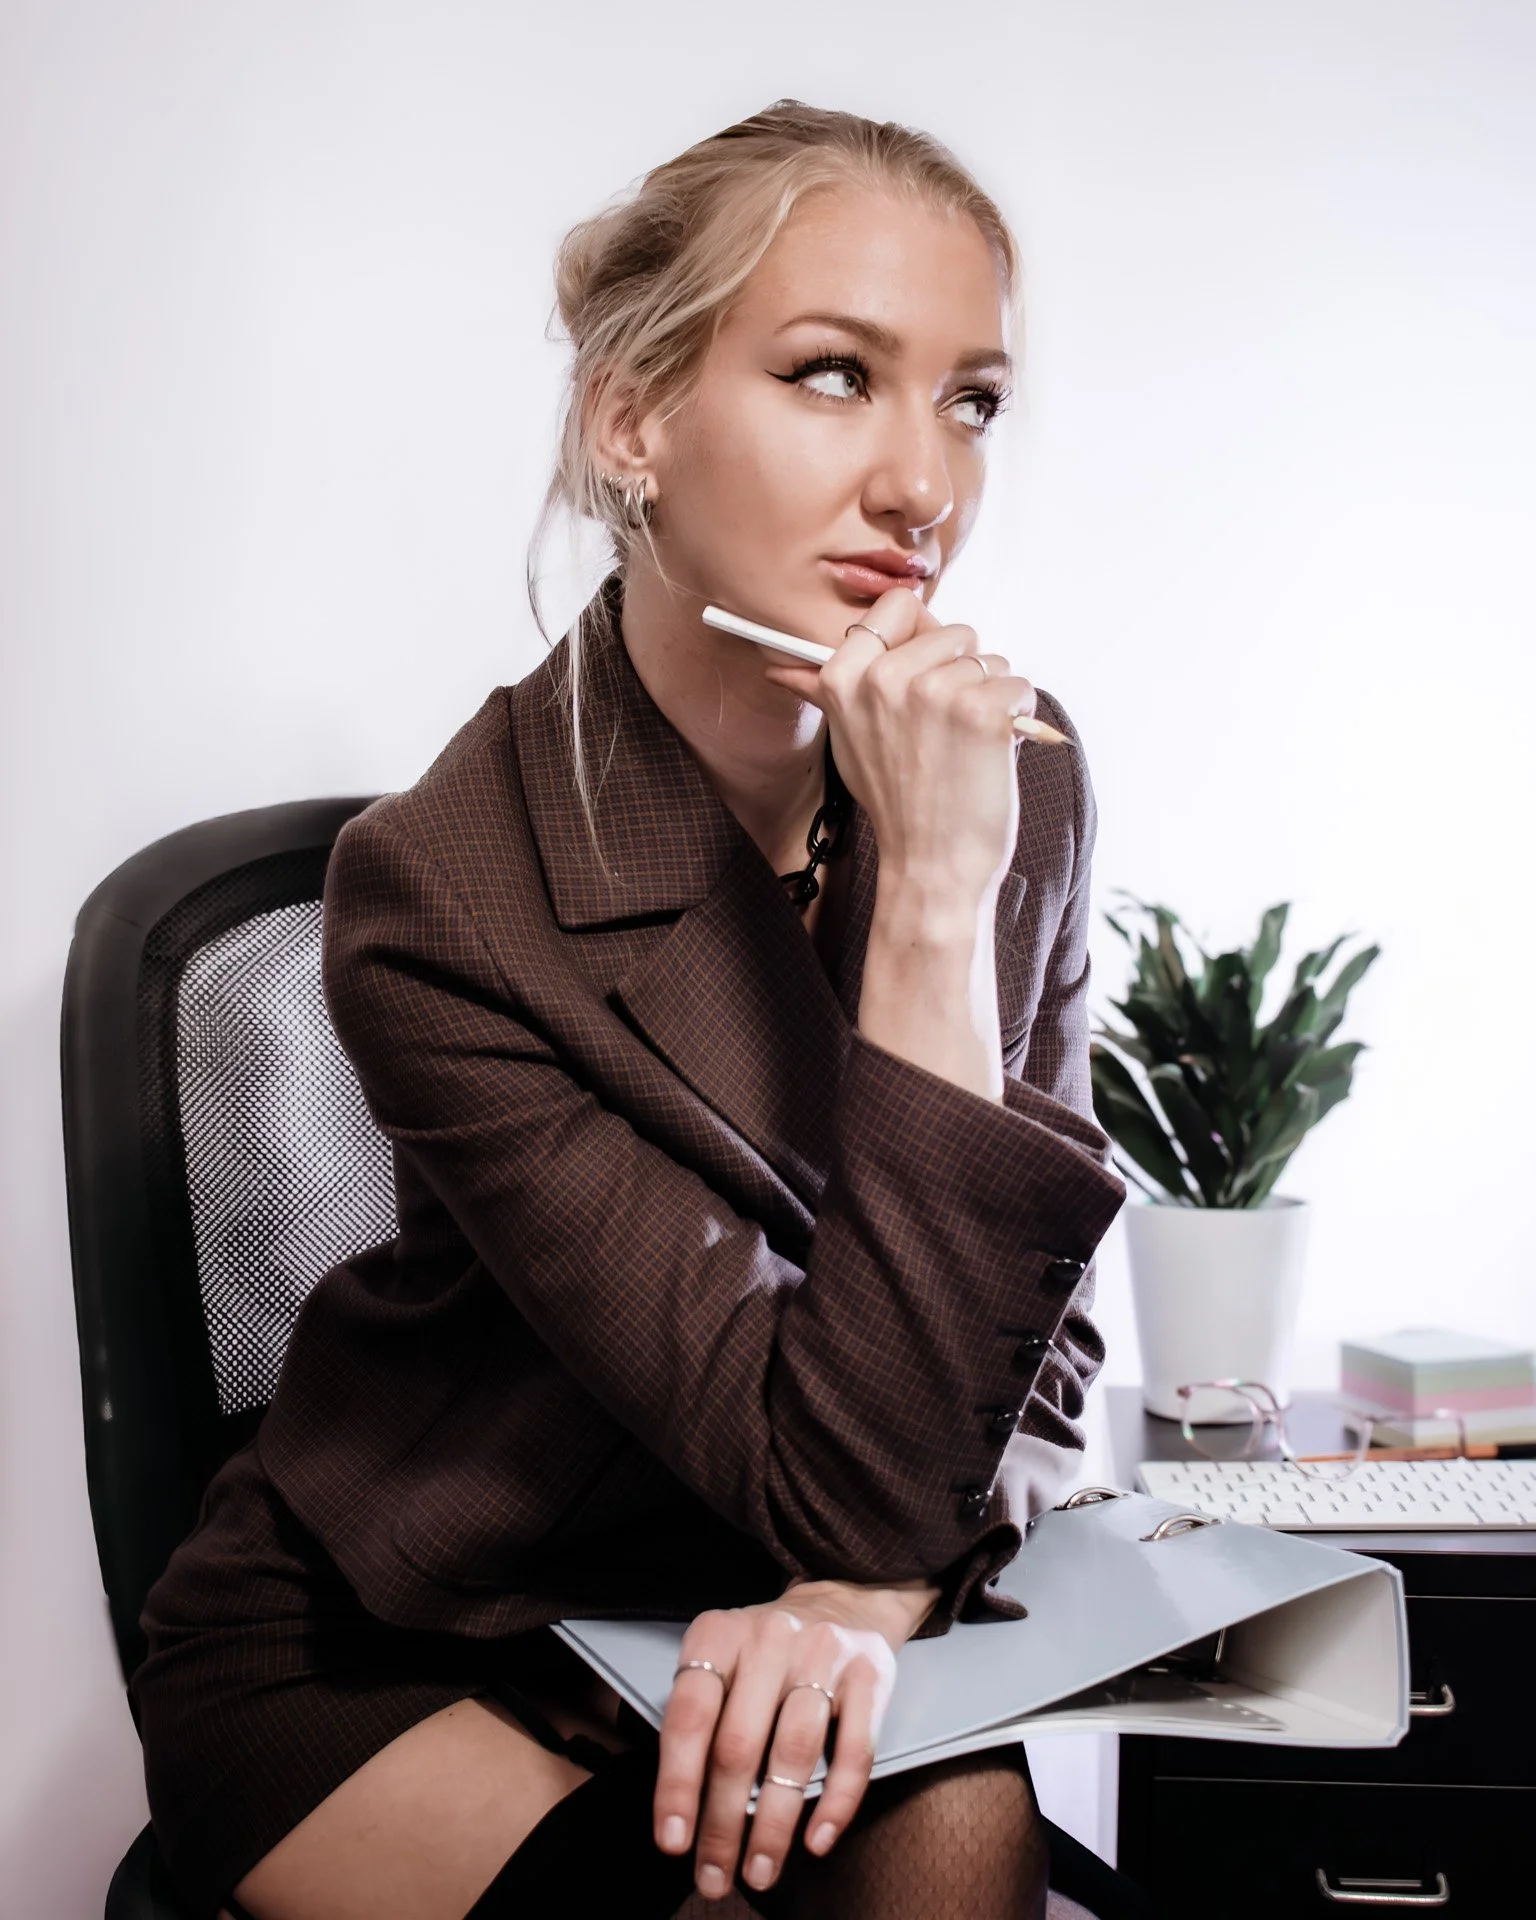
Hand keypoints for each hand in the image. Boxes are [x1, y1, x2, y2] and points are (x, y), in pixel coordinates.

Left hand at [653, 1577, 936, 1899]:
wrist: (845, 1600)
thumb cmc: (766, 1652)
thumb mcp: (720, 1658)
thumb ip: (699, 1715)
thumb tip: (680, 1811)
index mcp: (718, 1634)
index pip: (689, 1715)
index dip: (677, 1783)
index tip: (673, 1841)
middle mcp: (769, 1639)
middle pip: (739, 1744)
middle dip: (723, 1823)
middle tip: (715, 1878)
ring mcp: (823, 1653)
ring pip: (794, 1752)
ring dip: (774, 1825)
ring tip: (760, 1871)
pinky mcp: (870, 1674)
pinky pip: (855, 1750)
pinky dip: (836, 1802)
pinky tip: (817, 1840)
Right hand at [762, 585, 1033, 904]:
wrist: (932, 864)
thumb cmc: (896, 802)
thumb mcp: (848, 740)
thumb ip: (822, 691)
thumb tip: (779, 668)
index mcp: (845, 676)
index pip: (899, 605)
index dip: (922, 635)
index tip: (924, 671)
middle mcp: (885, 677)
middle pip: (956, 632)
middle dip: (963, 673)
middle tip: (943, 730)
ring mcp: (935, 692)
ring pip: (990, 661)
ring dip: (990, 699)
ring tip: (964, 747)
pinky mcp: (983, 710)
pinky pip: (1018, 685)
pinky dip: (1017, 717)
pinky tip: (992, 752)